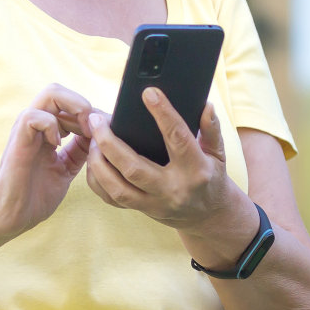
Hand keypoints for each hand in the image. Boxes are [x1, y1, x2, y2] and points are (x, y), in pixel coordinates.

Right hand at [0, 83, 92, 244]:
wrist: (11, 216)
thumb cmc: (34, 196)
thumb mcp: (65, 169)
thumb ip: (77, 152)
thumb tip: (97, 137)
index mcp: (46, 132)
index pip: (68, 103)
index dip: (89, 114)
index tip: (101, 134)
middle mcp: (35, 126)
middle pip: (59, 91)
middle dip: (82, 104)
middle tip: (93, 129)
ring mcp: (26, 131)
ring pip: (50, 94)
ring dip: (73, 108)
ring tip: (81, 132)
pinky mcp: (18, 139)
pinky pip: (35, 115)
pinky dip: (52, 125)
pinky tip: (57, 145)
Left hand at [85, 88, 235, 233]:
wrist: (208, 215)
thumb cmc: (210, 177)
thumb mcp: (217, 153)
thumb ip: (211, 129)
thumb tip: (206, 105)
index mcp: (195, 170)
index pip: (177, 139)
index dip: (163, 114)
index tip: (148, 93)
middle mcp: (173, 190)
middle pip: (134, 168)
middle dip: (109, 143)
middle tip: (96, 120)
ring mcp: (155, 205)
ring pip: (117, 188)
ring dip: (98, 163)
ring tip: (91, 139)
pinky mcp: (142, 211)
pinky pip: (111, 199)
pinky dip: (97, 179)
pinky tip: (93, 159)